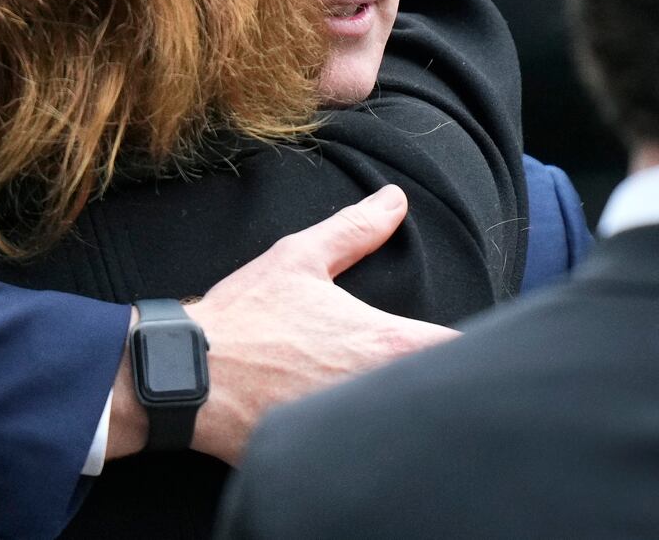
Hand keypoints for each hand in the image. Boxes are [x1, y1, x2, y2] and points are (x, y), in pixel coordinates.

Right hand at [106, 185, 456, 462]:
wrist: (187, 377)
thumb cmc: (244, 319)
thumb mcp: (298, 260)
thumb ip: (355, 230)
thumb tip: (394, 201)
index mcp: (388, 343)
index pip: (464, 353)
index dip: (471, 350)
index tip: (461, 344)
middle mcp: (382, 391)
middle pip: (444, 394)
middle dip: (440, 381)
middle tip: (428, 372)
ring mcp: (355, 429)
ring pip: (408, 425)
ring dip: (405, 411)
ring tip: (390, 400)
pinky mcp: (327, 456)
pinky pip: (367, 452)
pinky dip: (369, 440)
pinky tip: (353, 430)